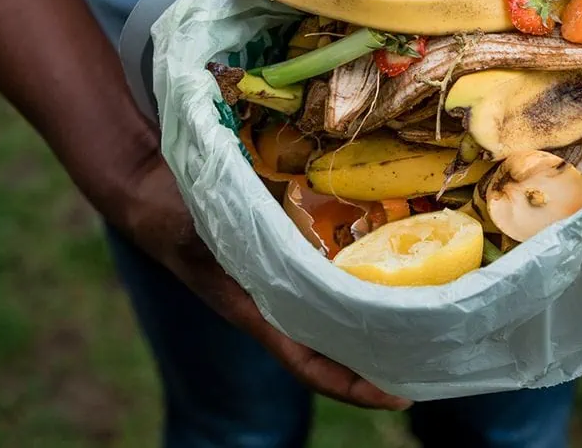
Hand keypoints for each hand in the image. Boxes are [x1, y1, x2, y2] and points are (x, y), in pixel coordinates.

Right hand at [0, 0, 409, 411]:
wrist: (144, 184)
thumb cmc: (169, 211)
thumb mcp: (202, 224)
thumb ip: (236, 236)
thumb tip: (280, 247)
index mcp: (253, 309)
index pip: (309, 364)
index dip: (354, 386)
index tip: (400, 397)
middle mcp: (273, 301)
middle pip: (335, 345)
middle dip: (383, 353)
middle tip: (437, 349)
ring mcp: (278, 278)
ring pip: (336, 308)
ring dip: (377, 311)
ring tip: (429, 306)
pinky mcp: (282, 249)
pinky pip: (329, 266)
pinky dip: (359, 266)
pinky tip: (393, 247)